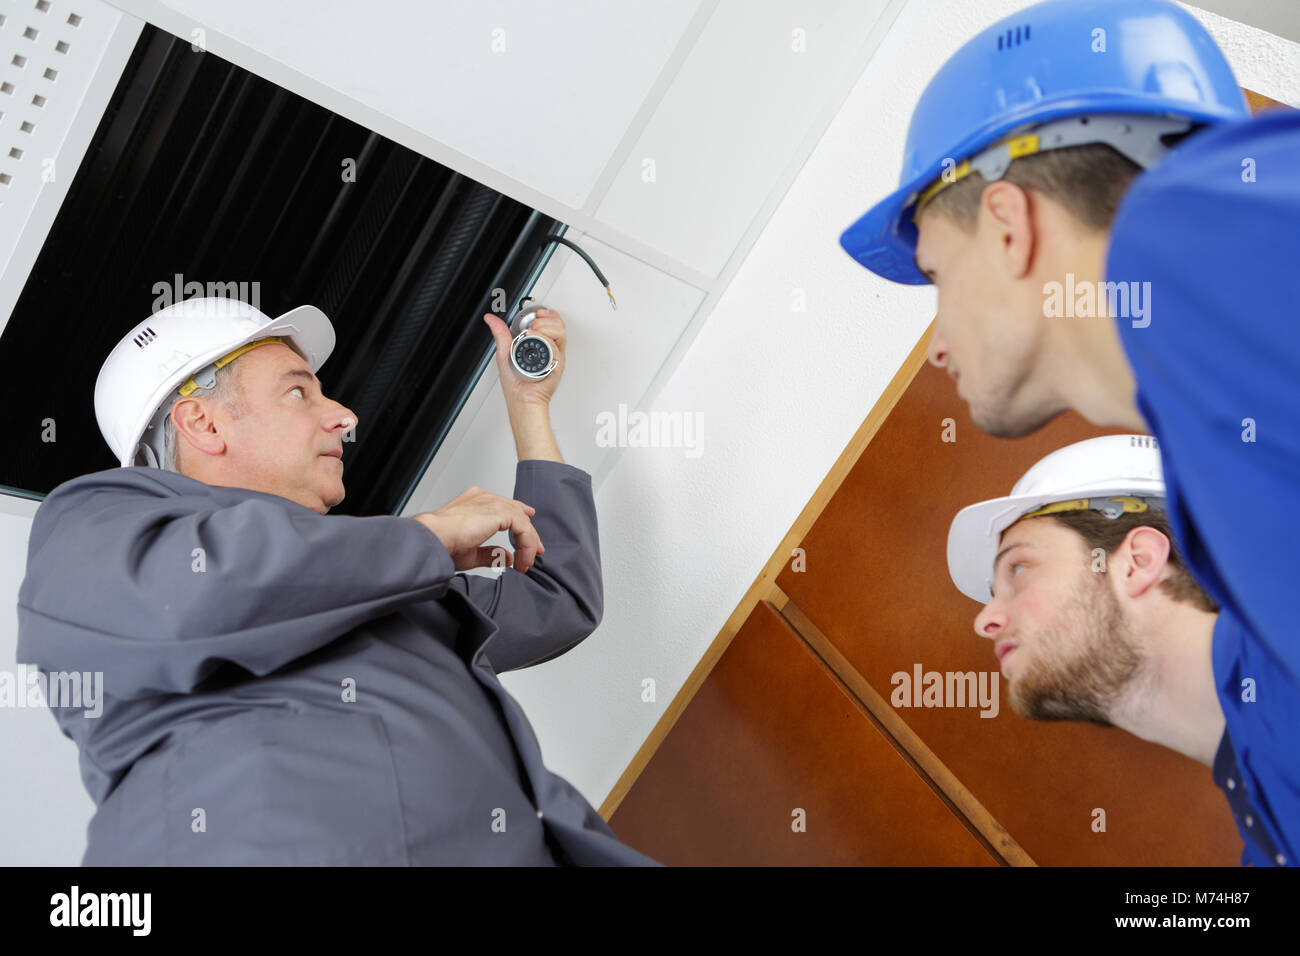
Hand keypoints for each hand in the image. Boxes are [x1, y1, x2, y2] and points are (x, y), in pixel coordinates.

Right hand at [411, 486, 545, 572]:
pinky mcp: (498, 511)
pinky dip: (526, 544)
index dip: (520, 520)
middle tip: (535, 552)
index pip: (504, 507)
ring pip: (521, 519)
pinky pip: (522, 526)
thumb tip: (507, 558)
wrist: (433, 539)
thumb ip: (491, 553)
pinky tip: (523, 558)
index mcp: (474, 502)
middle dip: (529, 533)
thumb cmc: (443, 544)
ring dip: (528, 542)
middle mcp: (483, 498)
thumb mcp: (472, 552)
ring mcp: (491, 502)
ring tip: (527, 561)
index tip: (528, 540)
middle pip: (516, 511)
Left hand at [482, 309, 565, 408]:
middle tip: (533, 324)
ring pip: (560, 334)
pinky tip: (534, 340)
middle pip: (559, 326)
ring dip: (545, 327)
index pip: (553, 323)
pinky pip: (555, 350)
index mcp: (543, 345)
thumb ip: (500, 334)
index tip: (538, 312)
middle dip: (546, 318)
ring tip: (532, 331)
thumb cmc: (516, 383)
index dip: (548, 314)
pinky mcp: (556, 367)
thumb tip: (491, 319)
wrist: (520, 399)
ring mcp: (555, 358)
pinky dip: (545, 342)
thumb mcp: (505, 352)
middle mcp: (551, 350)